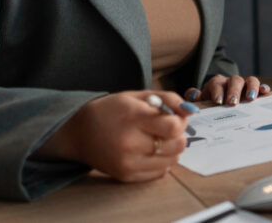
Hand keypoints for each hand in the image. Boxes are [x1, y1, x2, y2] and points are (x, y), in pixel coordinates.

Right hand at [36, 91, 194, 181]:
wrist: (79, 132)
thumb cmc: (112, 110)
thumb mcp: (138, 95)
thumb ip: (169, 99)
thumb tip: (191, 111)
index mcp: (133, 117)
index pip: (173, 127)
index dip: (180, 121)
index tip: (175, 117)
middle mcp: (129, 142)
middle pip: (176, 145)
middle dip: (178, 135)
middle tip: (167, 128)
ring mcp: (127, 162)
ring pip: (171, 160)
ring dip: (172, 149)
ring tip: (159, 139)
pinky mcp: (126, 176)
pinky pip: (159, 172)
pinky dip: (162, 161)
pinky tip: (151, 151)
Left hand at [184, 75, 269, 105]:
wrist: (218, 100)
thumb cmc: (209, 103)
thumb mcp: (200, 100)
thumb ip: (194, 97)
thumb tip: (193, 95)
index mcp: (216, 84)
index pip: (217, 84)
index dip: (217, 92)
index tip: (218, 102)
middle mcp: (231, 82)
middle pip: (235, 80)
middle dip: (234, 91)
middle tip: (233, 103)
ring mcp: (244, 85)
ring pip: (250, 80)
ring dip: (251, 88)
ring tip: (250, 98)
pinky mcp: (254, 90)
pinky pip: (260, 86)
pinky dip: (262, 87)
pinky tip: (264, 92)